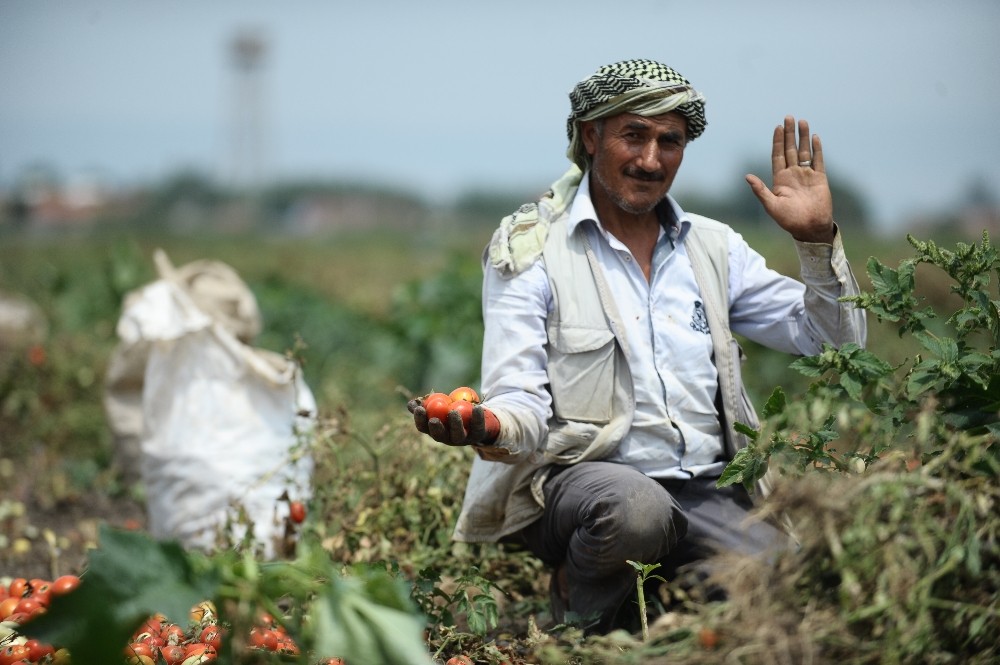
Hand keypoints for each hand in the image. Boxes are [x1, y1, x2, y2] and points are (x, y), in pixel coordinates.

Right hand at [407, 396, 499, 445]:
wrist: (477, 417)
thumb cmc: (453, 410)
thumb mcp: (439, 405)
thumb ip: (426, 404)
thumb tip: (411, 404)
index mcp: (435, 430)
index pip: (423, 428)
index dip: (420, 420)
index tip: (419, 409)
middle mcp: (447, 438)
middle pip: (439, 436)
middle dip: (435, 428)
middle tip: (434, 419)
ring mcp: (463, 439)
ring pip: (458, 434)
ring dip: (455, 424)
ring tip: (453, 412)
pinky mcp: (478, 435)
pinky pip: (477, 426)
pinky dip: (477, 417)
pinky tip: (476, 408)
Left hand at [745, 116, 834, 243]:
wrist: (809, 227)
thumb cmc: (789, 220)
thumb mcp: (771, 205)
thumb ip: (760, 190)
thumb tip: (747, 176)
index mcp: (780, 179)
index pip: (778, 155)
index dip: (777, 142)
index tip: (777, 127)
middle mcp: (793, 174)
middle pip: (790, 149)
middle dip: (789, 134)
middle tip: (788, 117)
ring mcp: (806, 175)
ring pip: (804, 151)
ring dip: (803, 137)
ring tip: (802, 122)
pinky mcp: (819, 178)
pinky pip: (818, 160)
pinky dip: (816, 149)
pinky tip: (814, 137)